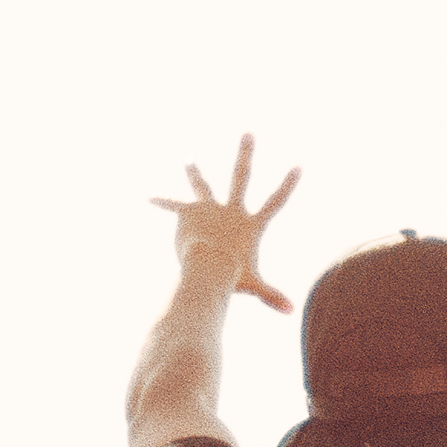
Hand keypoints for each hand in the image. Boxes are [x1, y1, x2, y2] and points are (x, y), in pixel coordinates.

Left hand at [151, 134, 299, 313]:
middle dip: (245, 153)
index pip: (276, 201)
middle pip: (241, 176)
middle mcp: (232, 210)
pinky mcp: (189, 212)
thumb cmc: (232, 277)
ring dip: (195, 172)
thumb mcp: (255, 286)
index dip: (288, 184)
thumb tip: (291, 313)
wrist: (208, 266)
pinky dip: (161, 203)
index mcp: (251, 224)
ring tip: (188, 161)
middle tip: (247, 133)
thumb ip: (272, 297)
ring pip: (203, 185)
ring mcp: (210, 208)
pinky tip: (148, 198)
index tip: (298, 166)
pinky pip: (173, 206)